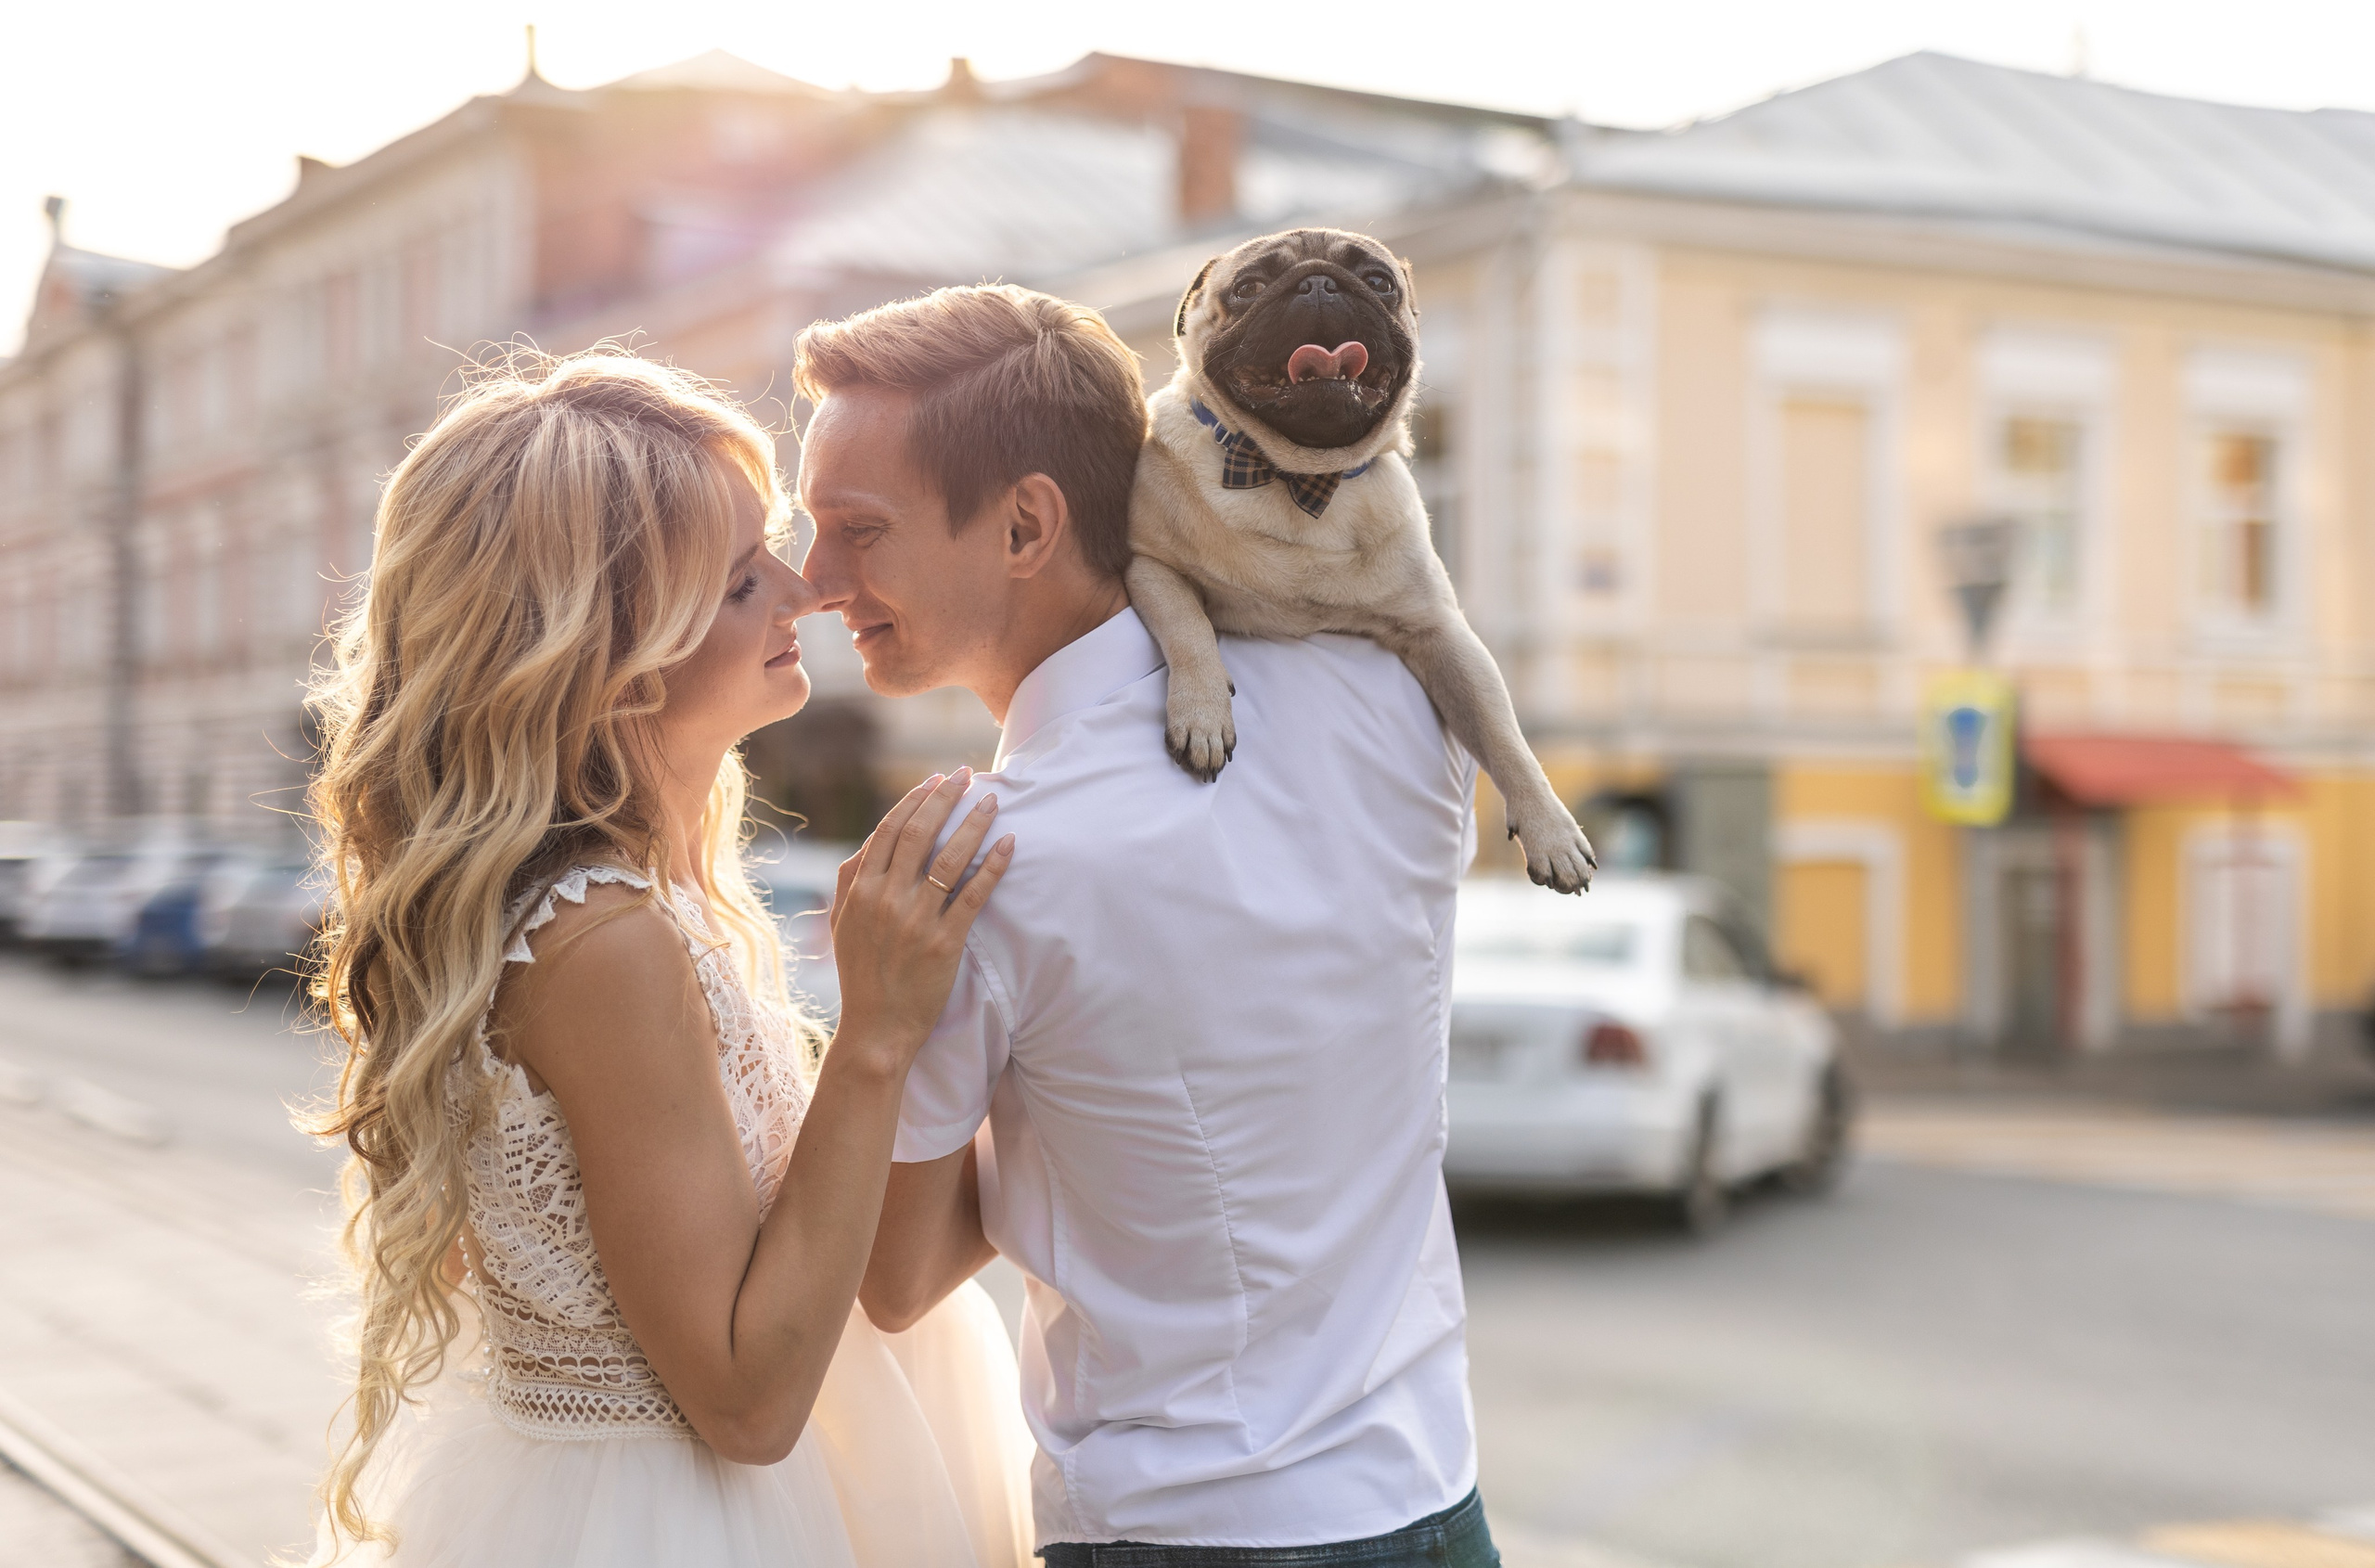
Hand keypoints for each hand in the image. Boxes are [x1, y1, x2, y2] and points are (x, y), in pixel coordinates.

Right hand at [827, 769, 1013, 1069]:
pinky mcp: (944, 942)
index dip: (915, 800)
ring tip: (992, 800)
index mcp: (862, 890)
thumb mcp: (843, 923)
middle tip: (968, 773)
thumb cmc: (861, 974)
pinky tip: (1008, 844)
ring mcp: (916, 920)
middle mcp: (887, 899)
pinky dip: (992, 866)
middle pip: (920, 834)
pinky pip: (973, 896)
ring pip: (949, 859)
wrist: (876, 1028)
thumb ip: (851, 880)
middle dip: (946, 798)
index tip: (937, 779)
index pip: (890, 830)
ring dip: (973, 824)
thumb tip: (870, 841)